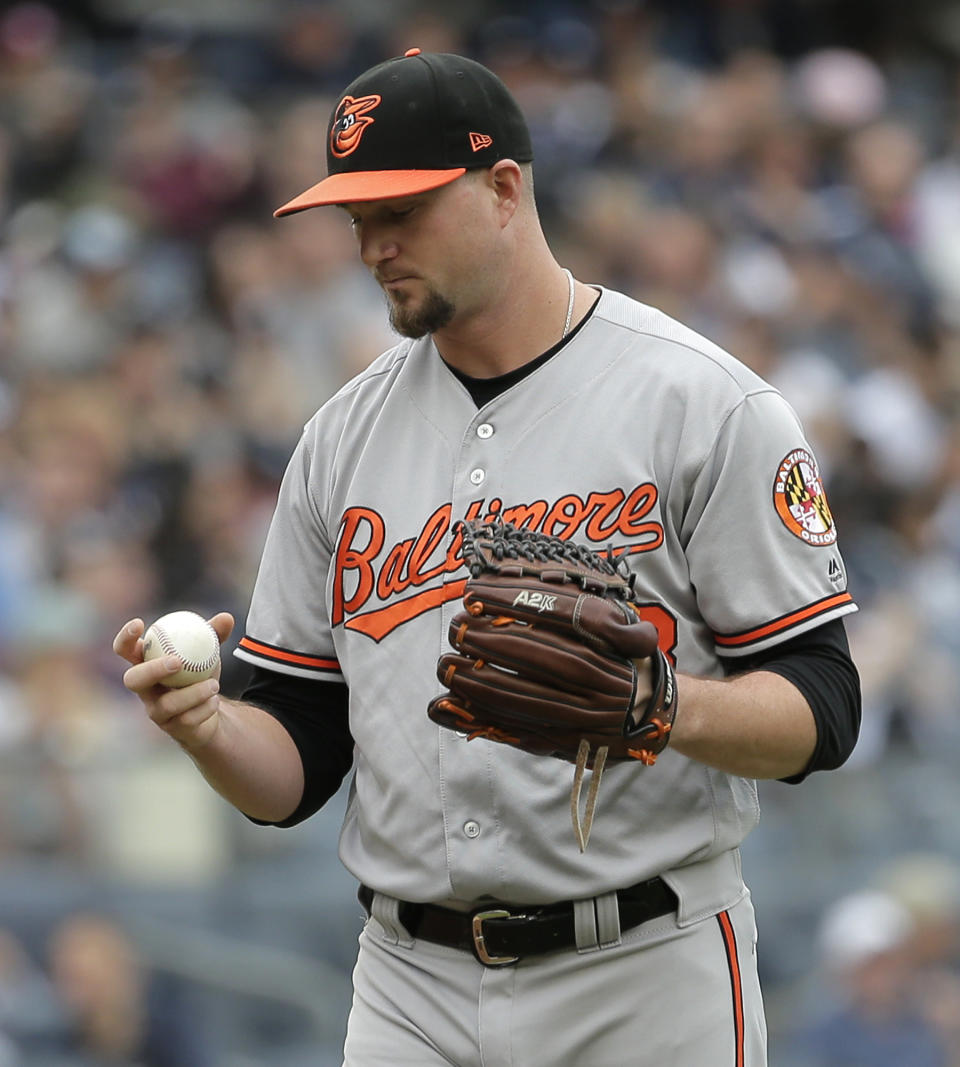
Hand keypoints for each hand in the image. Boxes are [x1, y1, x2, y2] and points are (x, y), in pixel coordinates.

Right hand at [114, 613, 233, 750]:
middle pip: (133, 680)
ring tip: (214, 685)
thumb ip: (214, 635)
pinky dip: (204, 709)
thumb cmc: (199, 674)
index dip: (125, 638)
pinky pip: (186, 720)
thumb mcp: (207, 652)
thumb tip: (227, 618)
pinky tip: (215, 701)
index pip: (125, 650)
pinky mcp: (172, 728)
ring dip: (192, 693)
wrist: (210, 710)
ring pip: (166, 705)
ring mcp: (156, 711)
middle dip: (152, 670)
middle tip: (177, 662)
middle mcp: (145, 690)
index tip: (139, 623)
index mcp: (146, 665)